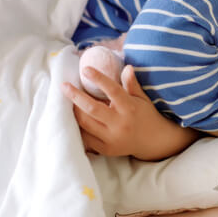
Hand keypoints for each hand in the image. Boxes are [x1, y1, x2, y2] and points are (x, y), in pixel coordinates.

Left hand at [61, 65, 195, 160]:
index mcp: (129, 108)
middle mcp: (120, 124)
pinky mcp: (106, 149)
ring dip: (74, 111)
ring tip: (67, 100)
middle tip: (64, 86)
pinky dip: (78, 127)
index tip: (85, 69)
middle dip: (75, 96)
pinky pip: (86, 138)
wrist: (154, 142)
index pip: (112, 90)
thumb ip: (132, 84)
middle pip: (92, 109)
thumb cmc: (146, 115)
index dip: (98, 79)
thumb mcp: (142, 98)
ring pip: (86, 124)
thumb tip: (127, 67)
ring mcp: (112, 139)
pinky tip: (73, 117)